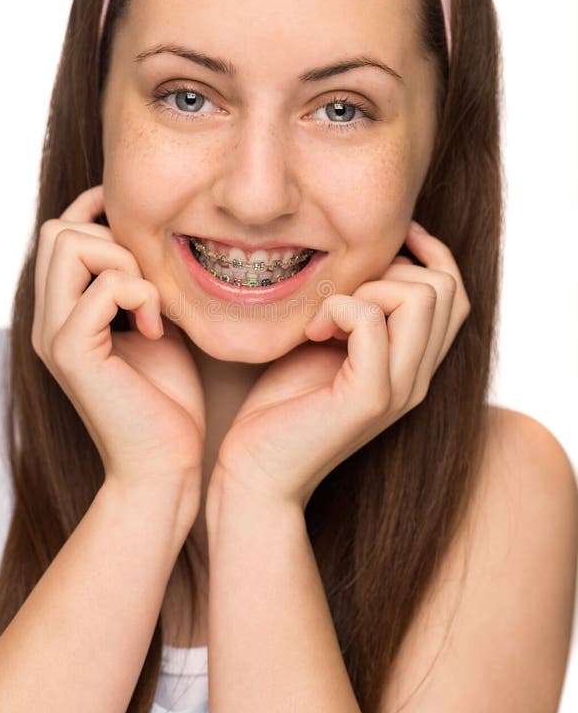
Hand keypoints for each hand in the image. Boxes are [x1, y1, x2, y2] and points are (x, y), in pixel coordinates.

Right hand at [32, 184, 204, 505]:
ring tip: (152, 307)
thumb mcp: (153, 323)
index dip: (97, 211)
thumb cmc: (166, 399)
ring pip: (70, 244)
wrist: (164, 464)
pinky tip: (157, 330)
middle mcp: (47, 319)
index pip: (60, 231)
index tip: (143, 224)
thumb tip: (148, 236)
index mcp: (63, 311)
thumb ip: (139, 283)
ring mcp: (54, 335)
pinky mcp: (72, 353)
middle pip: (58, 229)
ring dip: (126, 262)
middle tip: (149, 286)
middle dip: (114, 239)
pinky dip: (140, 296)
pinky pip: (103, 287)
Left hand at [212, 221, 470, 509]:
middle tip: (340, 299)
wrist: (257, 472)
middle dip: (390, 270)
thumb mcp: (329, 344)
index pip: (455, 292)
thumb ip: (358, 310)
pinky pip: (371, 319)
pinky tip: (312, 331)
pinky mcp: (369, 397)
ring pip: (420, 296)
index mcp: (414, 364)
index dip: (429, 252)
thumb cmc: (282, 405)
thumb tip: (368, 258)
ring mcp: (399, 389)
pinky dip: (338, 307)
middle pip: (444, 287)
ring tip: (325, 318)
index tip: (386, 240)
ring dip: (366, 287)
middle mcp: (419, 378)